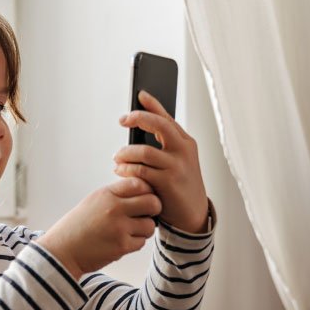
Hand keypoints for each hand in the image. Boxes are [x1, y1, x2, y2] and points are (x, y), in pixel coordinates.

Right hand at [37, 177, 161, 279]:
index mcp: (107, 194)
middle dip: (153, 209)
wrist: (62, 250)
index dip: (147, 191)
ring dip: (144, 229)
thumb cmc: (78, 226)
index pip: (140, 183)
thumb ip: (116, 194)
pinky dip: (135, 243)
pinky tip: (121, 242)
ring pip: (150, 225)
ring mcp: (119, 227)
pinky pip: (141, 242)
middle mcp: (114, 208)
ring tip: (131, 230)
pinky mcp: (121, 246)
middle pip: (152, 202)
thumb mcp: (94, 201)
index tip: (143, 198)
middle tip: (145, 215)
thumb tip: (143, 189)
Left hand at [114, 90, 209, 232]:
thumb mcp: (177, 162)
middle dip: (138, 118)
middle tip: (123, 120)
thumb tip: (137, 127)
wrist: (191, 214)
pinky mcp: (167, 182)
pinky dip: (126, 170)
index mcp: (186, 142)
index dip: (153, 104)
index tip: (139, 94)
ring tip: (117, 158)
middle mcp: (183, 150)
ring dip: (125, 153)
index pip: (167, 117)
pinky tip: (120, 171)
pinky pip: (140, 171)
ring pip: (143, 151)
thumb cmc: (179, 185)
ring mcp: (177, 166)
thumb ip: (163, 146)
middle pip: (158, 125)